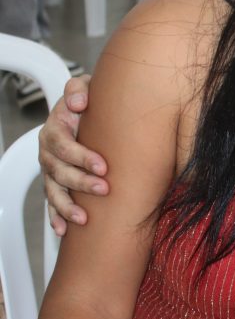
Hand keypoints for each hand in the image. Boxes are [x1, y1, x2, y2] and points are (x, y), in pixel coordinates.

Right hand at [39, 75, 108, 234]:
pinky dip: (55, 217)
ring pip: (53, 190)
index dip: (81, 157)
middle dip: (80, 182)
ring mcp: (50, 168)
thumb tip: (78, 102)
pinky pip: (51, 202)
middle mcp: (48, 151)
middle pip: (58, 171)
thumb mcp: (84, 87)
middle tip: (104, 189)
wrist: (83, 109)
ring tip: (83, 219)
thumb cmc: (89, 100)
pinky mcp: (55, 182)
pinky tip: (62, 231)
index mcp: (55, 129)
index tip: (103, 166)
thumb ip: (79, 89)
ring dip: (66, 206)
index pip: (63, 145)